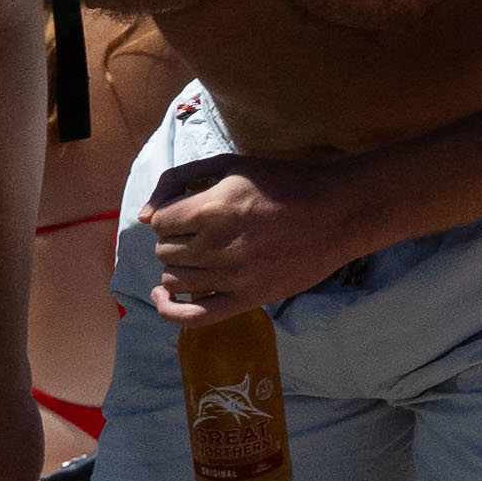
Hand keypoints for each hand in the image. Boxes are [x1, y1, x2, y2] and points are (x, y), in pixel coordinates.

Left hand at [130, 156, 354, 327]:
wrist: (338, 212)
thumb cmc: (285, 182)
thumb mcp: (232, 164)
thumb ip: (179, 179)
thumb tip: (143, 216)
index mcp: (210, 209)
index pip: (159, 222)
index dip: (170, 214)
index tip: (188, 210)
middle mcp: (215, 246)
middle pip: (164, 251)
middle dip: (175, 239)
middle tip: (200, 231)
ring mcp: (230, 277)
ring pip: (174, 279)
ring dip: (179, 266)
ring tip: (200, 255)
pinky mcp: (246, 299)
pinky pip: (192, 317)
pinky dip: (169, 310)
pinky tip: (163, 297)